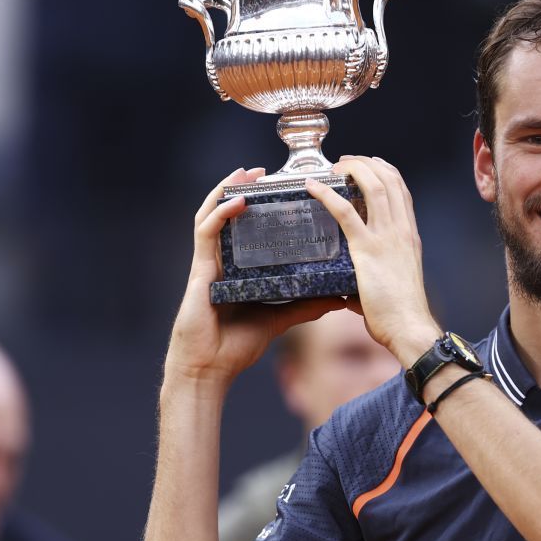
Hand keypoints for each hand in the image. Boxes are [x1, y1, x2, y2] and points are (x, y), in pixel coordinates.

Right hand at [165, 168, 345, 387]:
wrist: (210, 369)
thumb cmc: (237, 345)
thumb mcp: (280, 318)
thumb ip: (305, 305)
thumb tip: (339, 297)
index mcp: (239, 267)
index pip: (248, 226)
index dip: (260, 204)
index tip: (283, 187)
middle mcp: (223, 258)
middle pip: (229, 213)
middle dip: (243, 187)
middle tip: (265, 171)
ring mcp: (209, 262)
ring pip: (213, 213)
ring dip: (228, 189)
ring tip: (247, 172)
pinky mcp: (200, 269)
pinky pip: (206, 232)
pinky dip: (221, 213)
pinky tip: (238, 201)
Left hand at [303, 157, 439, 365]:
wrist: (409, 327)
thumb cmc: (401, 313)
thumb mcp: (394, 283)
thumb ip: (374, 277)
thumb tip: (349, 290)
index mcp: (409, 236)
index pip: (401, 191)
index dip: (385, 171)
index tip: (371, 163)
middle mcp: (402, 230)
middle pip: (389, 180)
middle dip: (366, 163)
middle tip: (346, 161)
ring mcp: (387, 237)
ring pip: (373, 187)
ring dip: (352, 169)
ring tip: (334, 167)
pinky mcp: (368, 250)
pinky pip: (345, 213)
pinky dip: (327, 194)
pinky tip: (312, 186)